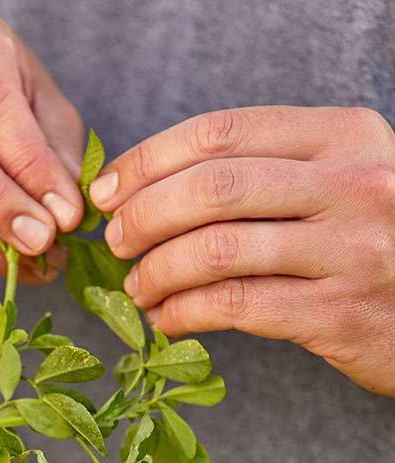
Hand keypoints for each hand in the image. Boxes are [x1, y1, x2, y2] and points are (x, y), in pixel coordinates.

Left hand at [91, 105, 394, 394]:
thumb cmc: (366, 244)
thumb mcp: (333, 185)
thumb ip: (260, 176)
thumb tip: (143, 191)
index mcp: (343, 136)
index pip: (222, 132)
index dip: (148, 161)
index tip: (108, 192)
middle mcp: (352, 183)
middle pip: (211, 189)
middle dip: (143, 217)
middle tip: (117, 243)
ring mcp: (350, 249)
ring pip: (216, 251)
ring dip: (157, 273)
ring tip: (139, 288)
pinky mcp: (337, 312)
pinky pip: (234, 305)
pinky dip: (182, 313)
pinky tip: (167, 319)